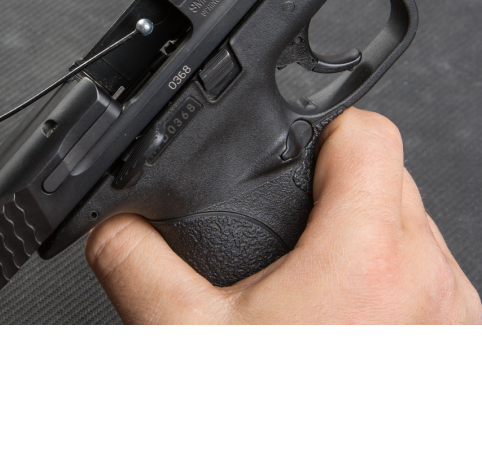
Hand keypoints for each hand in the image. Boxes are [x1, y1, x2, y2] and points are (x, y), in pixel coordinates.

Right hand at [86, 108, 481, 323]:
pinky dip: (393, 289)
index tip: (298, 154)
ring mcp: (456, 322)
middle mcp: (431, 280)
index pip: (368, 132)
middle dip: (336, 193)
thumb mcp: (185, 336)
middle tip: (290, 236)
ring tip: (316, 288)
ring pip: (414, 234)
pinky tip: (347, 326)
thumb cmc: (274, 427)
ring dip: (367, 242)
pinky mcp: (460, 355)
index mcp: (366, 253)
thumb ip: (136, 260)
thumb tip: (112, 226)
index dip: (325, 131)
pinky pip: (433, 287)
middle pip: (389, 181)